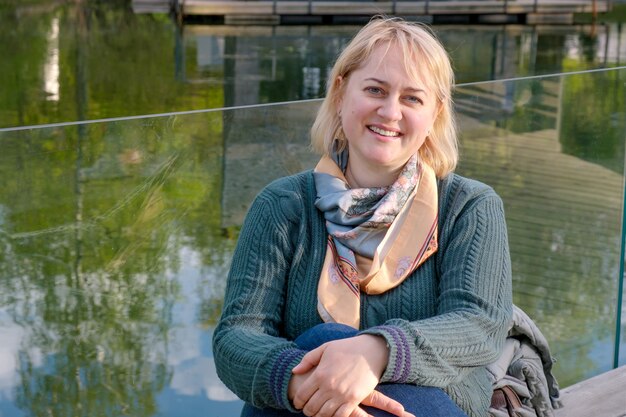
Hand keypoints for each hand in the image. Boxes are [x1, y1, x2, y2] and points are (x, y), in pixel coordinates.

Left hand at [289, 335, 409, 416]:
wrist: (371, 350)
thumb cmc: (347, 347)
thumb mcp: (325, 348)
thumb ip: (308, 359)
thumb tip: (295, 371)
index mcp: (320, 374)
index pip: (302, 395)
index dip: (297, 402)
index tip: (298, 403)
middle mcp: (329, 386)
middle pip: (311, 407)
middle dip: (307, 411)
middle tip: (308, 410)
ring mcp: (342, 394)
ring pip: (324, 414)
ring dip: (319, 415)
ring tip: (318, 413)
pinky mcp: (354, 399)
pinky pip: (340, 416)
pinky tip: (332, 414)